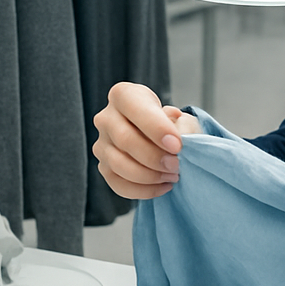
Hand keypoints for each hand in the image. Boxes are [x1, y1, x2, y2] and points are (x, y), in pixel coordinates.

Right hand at [92, 81, 202, 199]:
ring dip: (150, 175)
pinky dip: (144, 190)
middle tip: (177, 165)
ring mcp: (101, 144)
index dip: (157, 128)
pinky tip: (164, 186)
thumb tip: (179, 137)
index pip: (136, 109)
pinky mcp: (104, 168)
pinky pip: (119, 185)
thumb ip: (183, 125)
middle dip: (155, 157)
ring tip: (173, 175)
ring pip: (120, 165)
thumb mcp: (181, 117)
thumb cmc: (170, 123)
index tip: (177, 145)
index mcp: (123, 95)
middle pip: (125, 140)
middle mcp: (106, 118)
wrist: (160, 138)